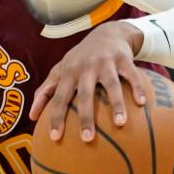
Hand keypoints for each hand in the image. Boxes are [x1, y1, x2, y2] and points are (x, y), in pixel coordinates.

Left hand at [29, 21, 147, 142]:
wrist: (107, 34)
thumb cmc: (80, 59)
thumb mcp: (60, 70)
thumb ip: (46, 91)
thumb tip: (32, 117)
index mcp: (68, 73)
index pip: (59, 98)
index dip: (56, 117)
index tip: (54, 137)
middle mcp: (85, 68)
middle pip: (84, 95)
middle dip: (85, 117)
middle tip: (86, 139)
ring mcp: (105, 63)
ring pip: (111, 85)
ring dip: (116, 104)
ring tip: (120, 124)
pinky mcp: (124, 60)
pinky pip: (132, 75)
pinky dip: (137, 88)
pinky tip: (141, 103)